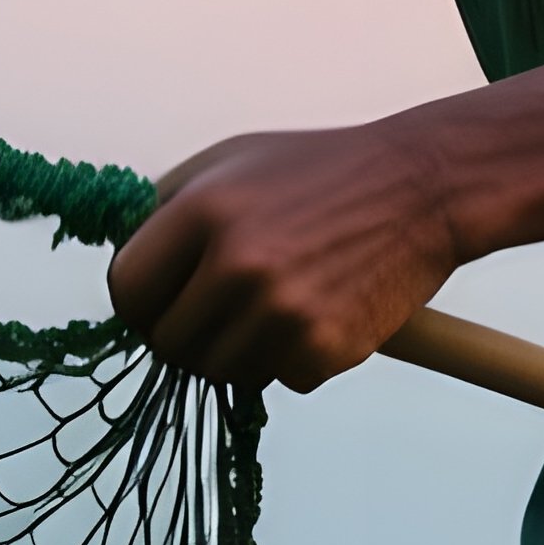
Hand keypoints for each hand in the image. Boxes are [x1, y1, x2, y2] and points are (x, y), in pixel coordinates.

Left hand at [107, 122, 459, 392]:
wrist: (422, 187)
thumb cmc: (321, 172)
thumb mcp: (230, 163)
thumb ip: (167, 210)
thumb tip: (122, 265)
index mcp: (203, 210)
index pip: (127, 291)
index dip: (139, 303)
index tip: (159, 303)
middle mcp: (238, 264)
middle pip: (168, 344)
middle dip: (186, 334)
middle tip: (220, 312)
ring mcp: (282, 311)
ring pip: (219, 372)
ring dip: (238, 352)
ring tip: (273, 308)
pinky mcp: (323, 347)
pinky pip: (280, 381)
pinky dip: (293, 360)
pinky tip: (318, 313)